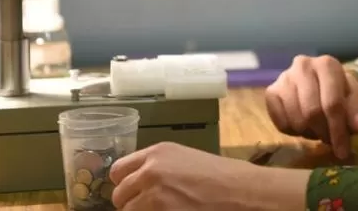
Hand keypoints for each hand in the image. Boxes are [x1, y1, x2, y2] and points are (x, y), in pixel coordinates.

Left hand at [109, 141, 307, 209]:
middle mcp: (150, 170)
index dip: (124, 184)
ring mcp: (153, 194)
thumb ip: (157, 166)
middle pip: (119, 195)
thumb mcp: (184, 159)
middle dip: (130, 203)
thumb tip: (138, 182)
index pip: (118, 171)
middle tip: (148, 207)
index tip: (132, 192)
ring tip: (162, 210)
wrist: (239, 188)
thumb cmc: (219, 174)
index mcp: (156, 152)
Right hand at [264, 55, 357, 158]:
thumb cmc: (340, 93)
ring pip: (296, 119)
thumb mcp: (354, 102)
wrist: (322, 84)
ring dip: (308, 133)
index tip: (343, 152)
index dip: (338, 131)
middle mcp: (303, 65)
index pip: (332, 104)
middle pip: (312, 112)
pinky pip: (280, 122)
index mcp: (327, 64)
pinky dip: (292, 131)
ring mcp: (284, 77)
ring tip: (317, 129)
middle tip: (330, 140)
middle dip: (323, 132)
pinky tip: (302, 125)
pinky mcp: (271, 91)